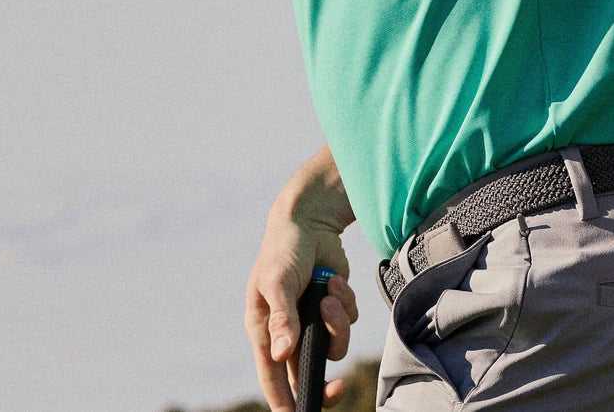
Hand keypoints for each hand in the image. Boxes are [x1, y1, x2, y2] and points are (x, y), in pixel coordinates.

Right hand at [245, 198, 358, 409]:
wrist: (310, 220)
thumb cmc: (284, 249)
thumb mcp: (277, 281)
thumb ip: (282, 318)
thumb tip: (282, 356)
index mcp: (265, 329)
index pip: (272, 376)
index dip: (284, 402)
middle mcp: (289, 330)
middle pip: (308, 372)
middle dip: (325, 381)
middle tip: (339, 388)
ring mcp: (312, 319)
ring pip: (333, 344)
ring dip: (336, 322)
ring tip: (328, 292)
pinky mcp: (333, 306)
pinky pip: (348, 321)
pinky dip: (345, 303)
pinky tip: (333, 280)